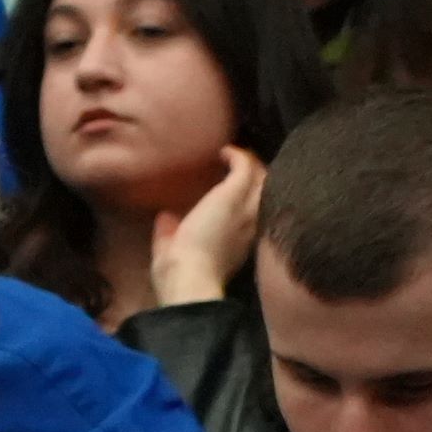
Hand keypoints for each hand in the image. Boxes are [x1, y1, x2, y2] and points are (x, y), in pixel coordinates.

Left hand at [151, 147, 266, 308]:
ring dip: (251, 166)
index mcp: (240, 243)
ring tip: (236, 157)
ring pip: (262, 179)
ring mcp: (246, 209)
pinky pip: (244, 167)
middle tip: (243, 167)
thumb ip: (168, 235)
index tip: (235, 190)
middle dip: (258, 179)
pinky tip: (224, 151)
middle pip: (266, 193)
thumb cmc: (181, 276)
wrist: (190, 279)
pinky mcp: (234, 194)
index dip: (249, 201)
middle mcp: (251, 225)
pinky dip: (237, 156)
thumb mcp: (173, 252)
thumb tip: (165, 218)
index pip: (254, 215)